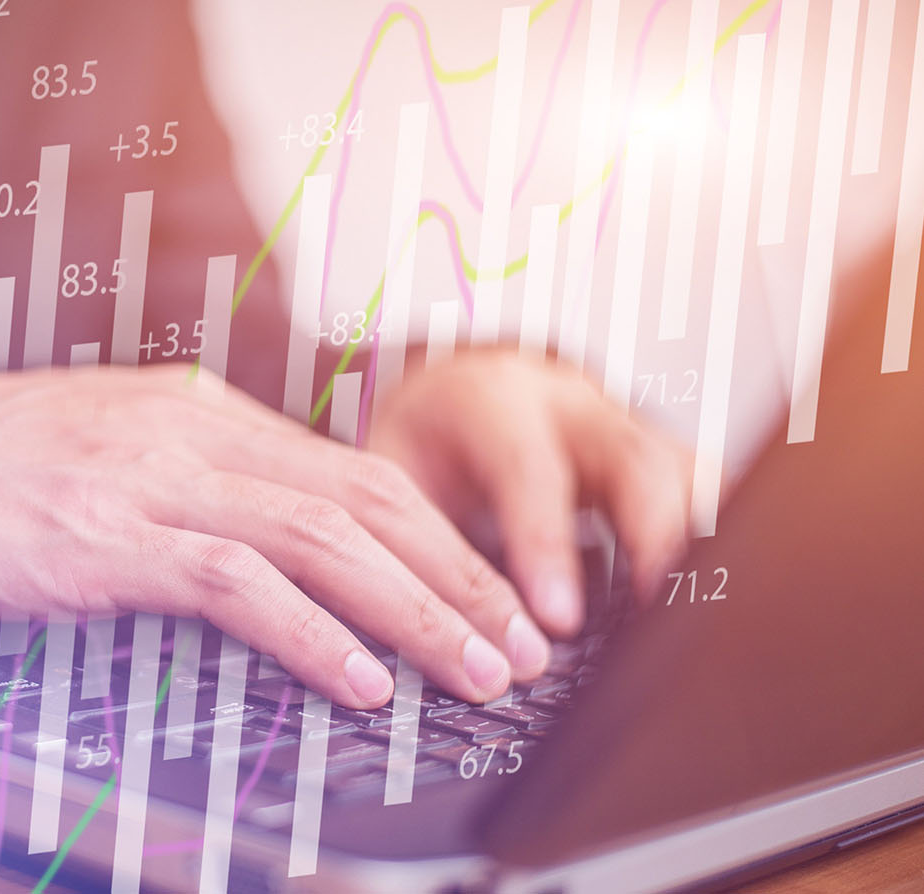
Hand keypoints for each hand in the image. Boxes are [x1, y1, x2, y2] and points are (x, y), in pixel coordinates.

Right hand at [0, 364, 548, 708]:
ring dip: (414, 611)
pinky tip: (358, 680)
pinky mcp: (105, 536)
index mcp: (201, 417)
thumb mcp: (107, 453)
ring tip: (475, 670)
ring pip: (321, 540)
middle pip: (362, 502)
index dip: (439, 538)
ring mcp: (152, 482)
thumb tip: (272, 547)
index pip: (352, 473)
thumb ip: (192, 484)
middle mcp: (194, 437)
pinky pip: (234, 583)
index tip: (490, 594)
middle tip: (521, 644)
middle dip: (458, 577)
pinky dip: (309, 633)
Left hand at [368, 350, 691, 637]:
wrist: (447, 398)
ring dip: (698, 541)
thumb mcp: (390, 481)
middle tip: (652, 619)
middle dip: (652, 538)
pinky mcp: (653, 455)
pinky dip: (713, 541)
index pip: (528, 467)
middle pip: (634, 456)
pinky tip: (714, 596)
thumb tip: (452, 634)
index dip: (546, 544)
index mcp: (490, 401)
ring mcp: (620, 425)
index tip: (558, 618)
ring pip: (685, 469)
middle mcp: (567, 403)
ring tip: (694, 617)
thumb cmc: (419, 446)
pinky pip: (700, 491)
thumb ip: (420, 543)